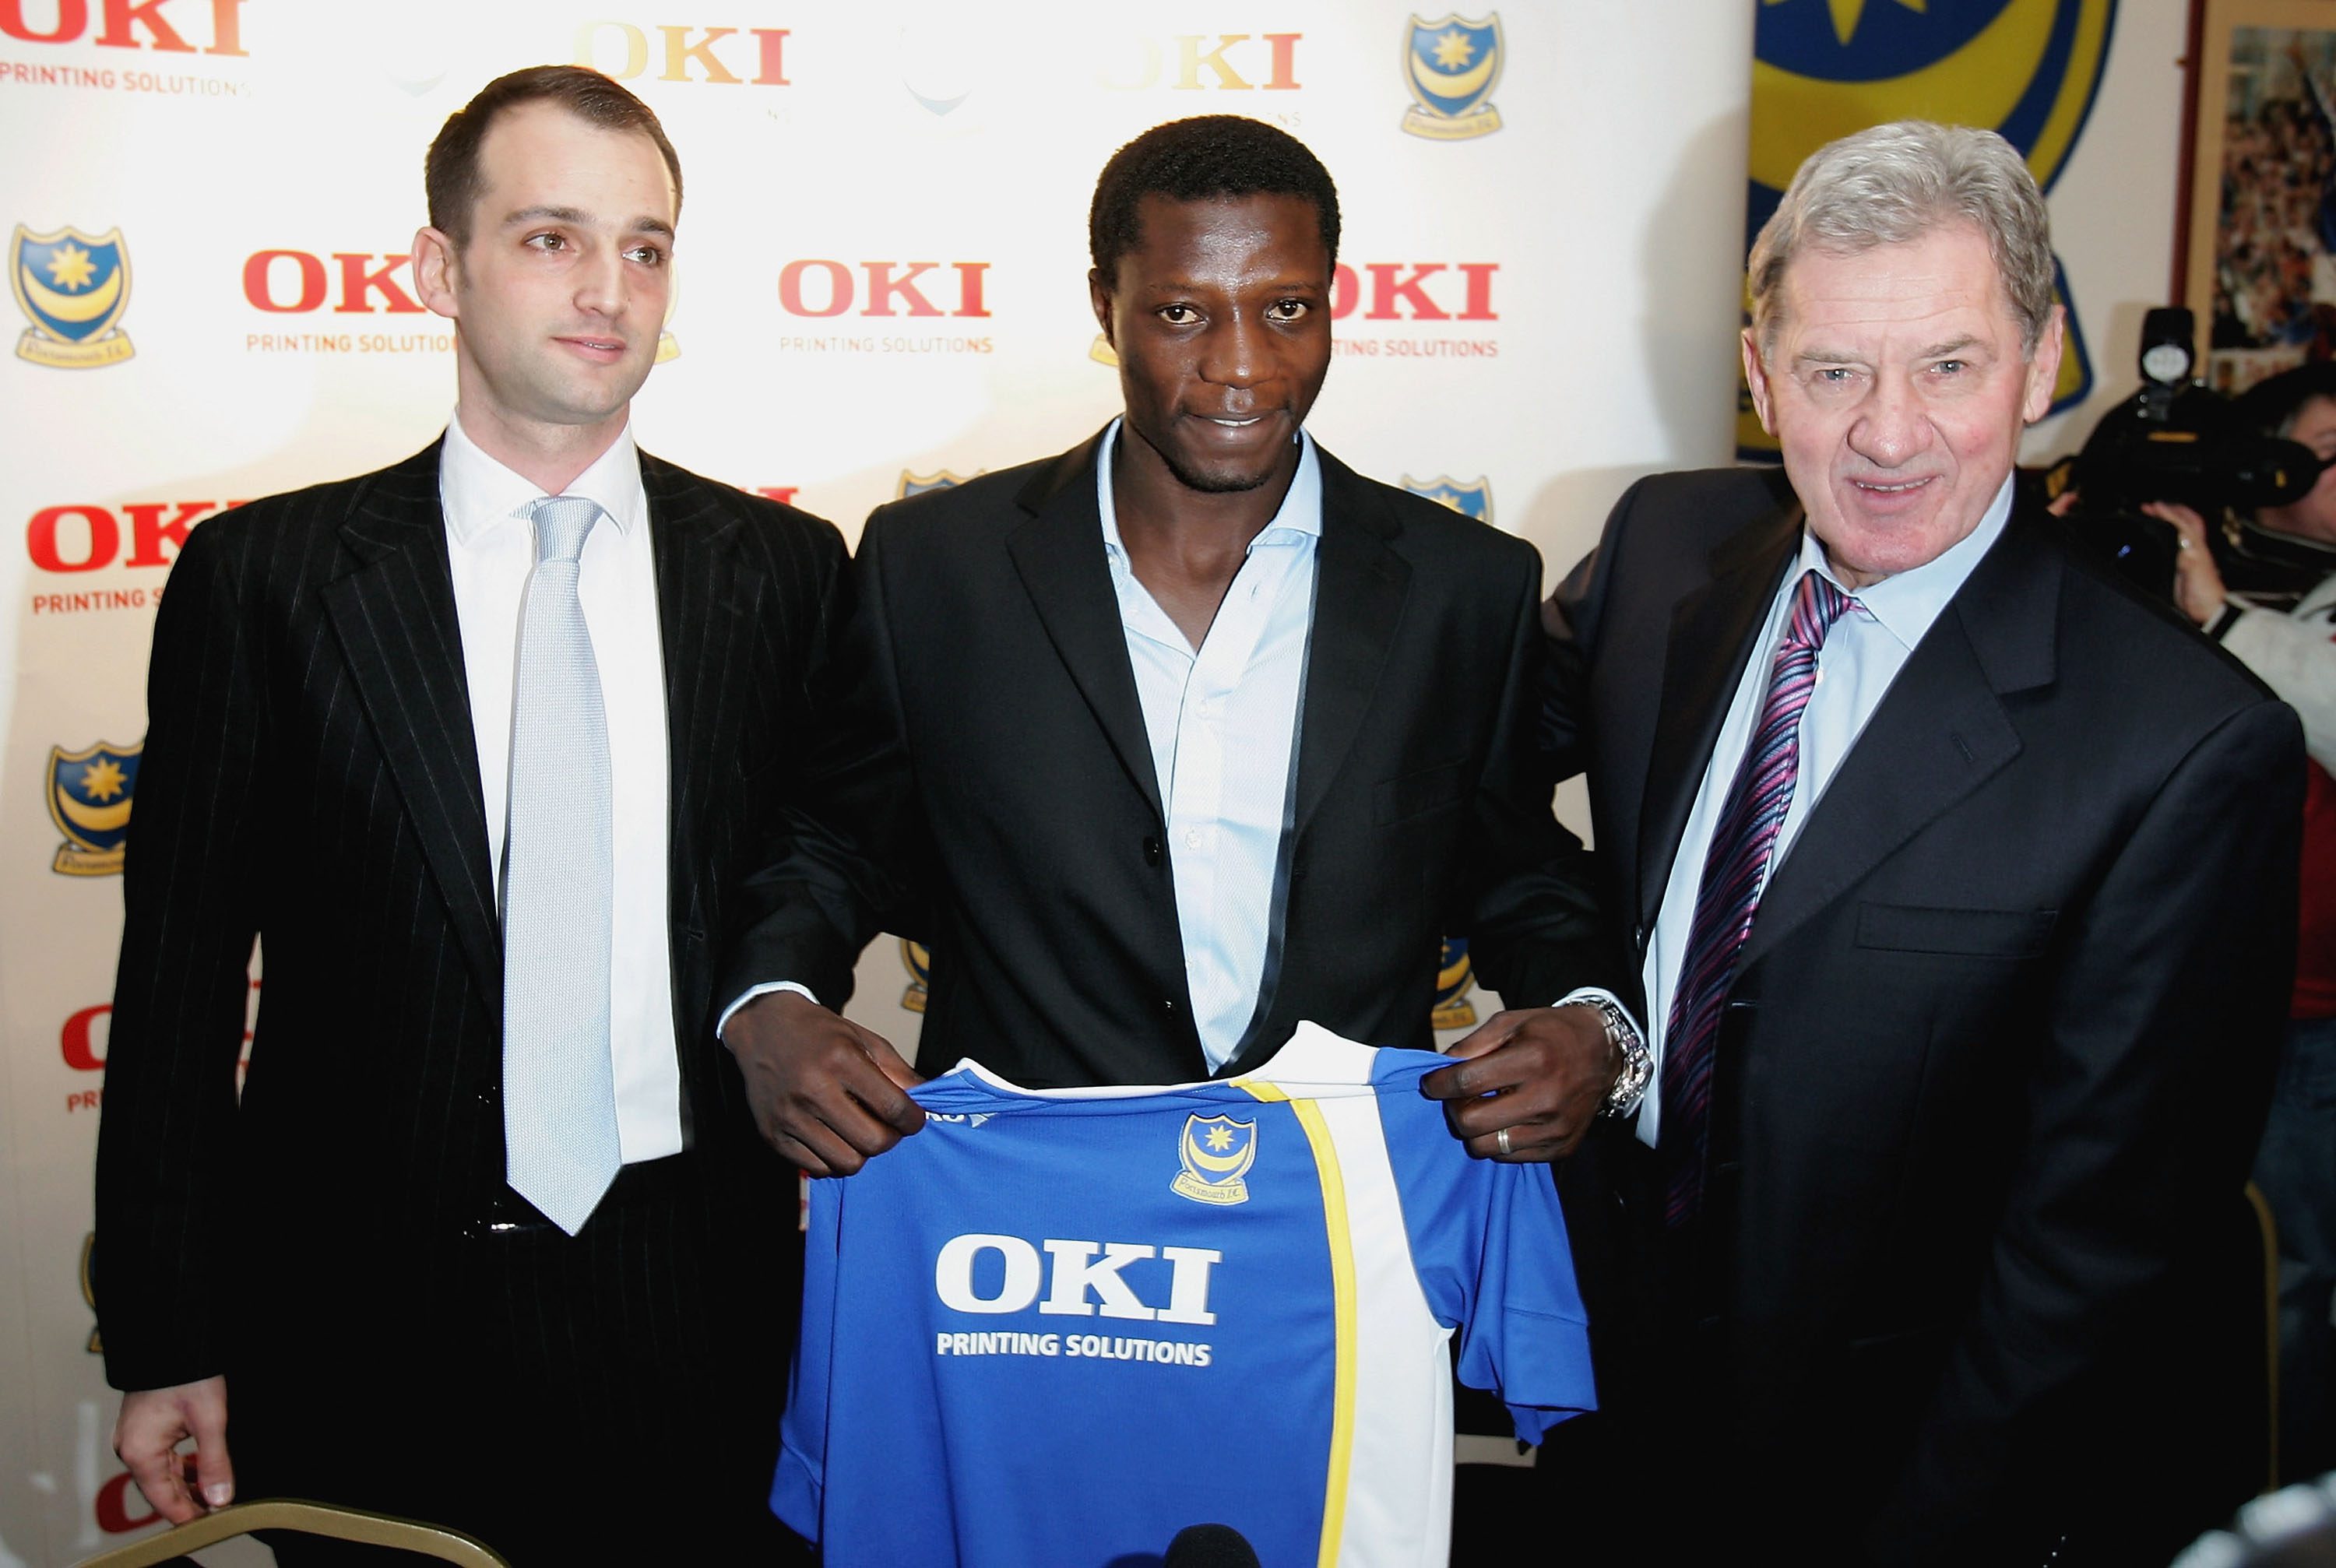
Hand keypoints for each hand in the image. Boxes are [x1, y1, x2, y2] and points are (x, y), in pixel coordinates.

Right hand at [113, 1376, 231, 1523]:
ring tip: (216, 1490)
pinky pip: (160, 1457)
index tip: (210, 1521)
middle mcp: (130, 1449)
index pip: (162, 1499)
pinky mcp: (142, 1429)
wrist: (172, 1339)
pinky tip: (201, 1468)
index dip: (187, 1514)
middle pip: (161, 1488)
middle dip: (189, 1499)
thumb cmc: (187, 1374)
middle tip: (219, 1506)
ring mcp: (133, 1439)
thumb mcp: (209, 1420)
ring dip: (187, 1482)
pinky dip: (180, 1465)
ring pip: (162, 1473)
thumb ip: (214, 1462)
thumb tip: (221, 1496)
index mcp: (140, 1452)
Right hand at [726, 989, 924, 1174]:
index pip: (893, 1106)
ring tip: (858, 1133)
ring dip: (861, 1153)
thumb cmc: (820, 1034)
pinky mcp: (773, 1135)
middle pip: (872, 1142)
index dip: (913, 1120)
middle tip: (887, 1128)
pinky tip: (833, 1139)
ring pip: (846, 1163)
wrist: (763, 1028)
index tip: (914, 1120)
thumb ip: (898, 1071)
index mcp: (841, 1060)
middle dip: (890, 1139)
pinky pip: (817, 1169)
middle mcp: (813, 1089)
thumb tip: (928, 1098)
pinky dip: (832, 1160)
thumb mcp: (863, 1039)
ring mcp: (790, 1116)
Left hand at [1419, 1004, 1616, 1161]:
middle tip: (1460, 1098)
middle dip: (1455, 1110)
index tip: (1431, 1084)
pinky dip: (1500, 1141)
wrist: (1605, 1054)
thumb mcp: (1512, 1022)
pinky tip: (1508, 1120)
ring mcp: (1555, 1128)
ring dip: (1476, 1130)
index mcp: (1532, 1060)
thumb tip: (1441, 1067)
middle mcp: (1545, 1098)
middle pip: (1471, 1122)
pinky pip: (1511, 1158)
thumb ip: (1474, 1044)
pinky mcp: (1561, 1147)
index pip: (1466, 1083)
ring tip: (1484, 1110)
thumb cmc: (1551, 1033)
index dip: (1439, 1084)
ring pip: (1487, 1147)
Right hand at [2142, 501, 2228, 626]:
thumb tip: (2183, 547)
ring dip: (2174, 517)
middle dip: (2172, 509)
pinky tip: (2163, 535)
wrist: (2210, 612)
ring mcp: (2194, 555)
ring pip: (2187, 528)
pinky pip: (2181, 540)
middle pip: (2189, 521)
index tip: (2153, 506)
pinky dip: (2172, 531)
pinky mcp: (2188, 564)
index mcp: (2197, 549)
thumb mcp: (2195, 579)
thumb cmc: (2204, 596)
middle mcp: (2196, 549)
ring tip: (2158, 514)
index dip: (2168, 514)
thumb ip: (2190, 562)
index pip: (2182, 524)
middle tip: (2154, 506)